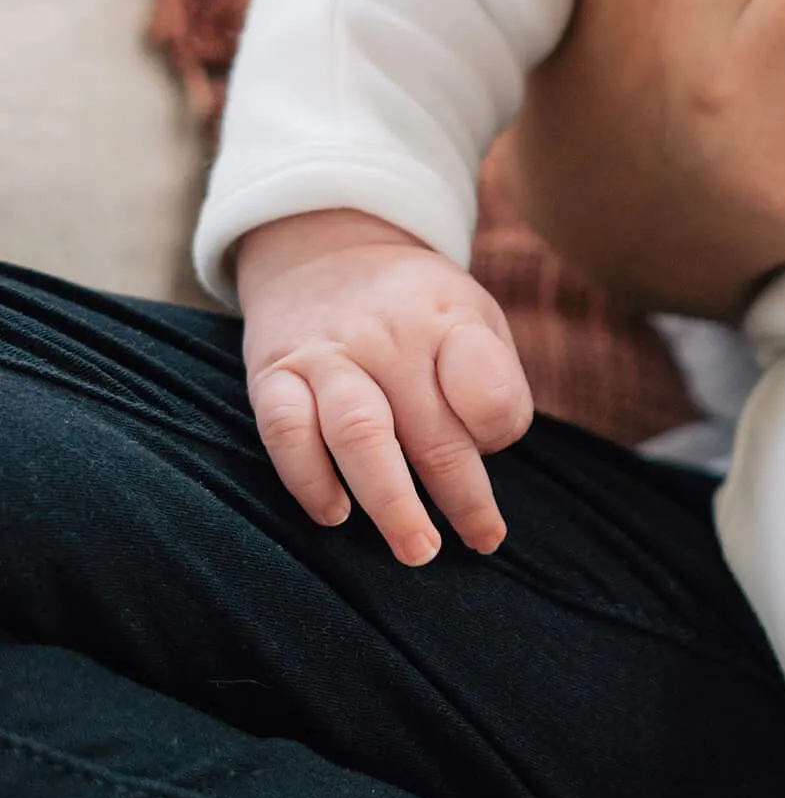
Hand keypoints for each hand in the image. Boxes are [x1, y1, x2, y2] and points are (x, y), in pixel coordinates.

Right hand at [237, 209, 533, 564]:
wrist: (326, 248)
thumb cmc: (418, 309)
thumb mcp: (472, 315)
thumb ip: (490, 379)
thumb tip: (486, 453)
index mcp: (451, 318)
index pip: (488, 389)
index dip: (497, 431)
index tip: (495, 454)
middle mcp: (392, 335)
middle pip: (432, 429)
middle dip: (460, 497)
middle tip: (481, 541)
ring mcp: (330, 353)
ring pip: (360, 433)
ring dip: (391, 501)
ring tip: (417, 549)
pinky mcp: (275, 372)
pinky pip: (286, 431)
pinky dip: (309, 479)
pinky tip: (335, 515)